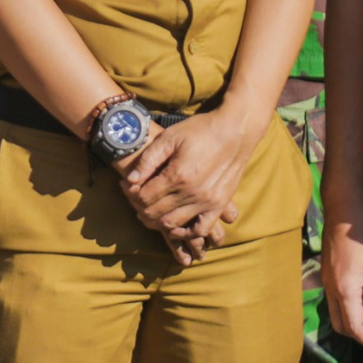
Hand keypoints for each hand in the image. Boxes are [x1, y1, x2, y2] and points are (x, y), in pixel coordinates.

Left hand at [118, 110, 252, 261]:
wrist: (235, 130)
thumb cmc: (201, 130)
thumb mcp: (170, 137)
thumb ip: (149, 159)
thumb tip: (131, 179)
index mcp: (178, 175)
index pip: (145, 197)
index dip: (131, 193)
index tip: (126, 185)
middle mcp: (193, 193)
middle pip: (156, 213)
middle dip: (140, 207)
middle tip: (135, 197)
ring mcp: (207, 202)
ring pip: (173, 224)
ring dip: (157, 221)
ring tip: (150, 209)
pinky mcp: (219, 205)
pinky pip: (200, 229)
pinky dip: (186, 233)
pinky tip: (176, 225)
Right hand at [322, 191, 362, 346]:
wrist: (343, 211)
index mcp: (345, 289)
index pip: (354, 325)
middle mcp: (331, 289)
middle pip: (341, 325)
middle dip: (358, 335)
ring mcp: (326, 281)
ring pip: (335, 314)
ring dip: (352, 324)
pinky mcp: (326, 274)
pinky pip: (333, 302)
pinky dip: (346, 311)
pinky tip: (361, 306)